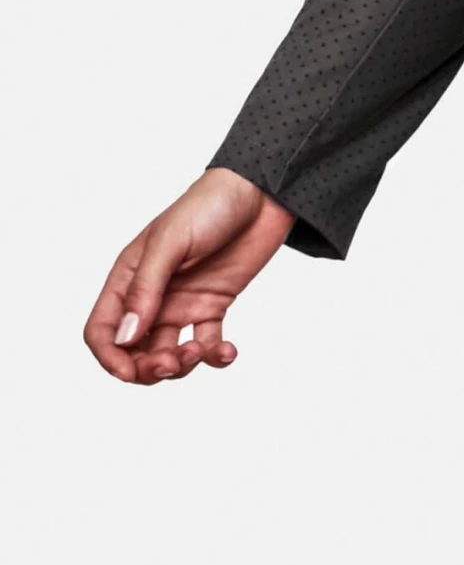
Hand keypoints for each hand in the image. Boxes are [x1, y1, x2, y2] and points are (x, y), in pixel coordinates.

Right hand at [82, 168, 296, 383]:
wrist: (260, 192)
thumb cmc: (209, 204)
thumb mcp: (171, 242)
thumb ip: (146, 289)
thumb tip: (126, 338)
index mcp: (129, 277)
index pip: (103, 330)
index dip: (110, 358)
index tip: (130, 372)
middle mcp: (152, 295)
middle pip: (134, 352)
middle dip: (149, 368)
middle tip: (174, 362)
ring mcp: (183, 302)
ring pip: (168, 354)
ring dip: (181, 365)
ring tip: (201, 351)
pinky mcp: (213, 305)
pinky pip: (206, 345)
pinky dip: (215, 357)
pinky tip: (228, 350)